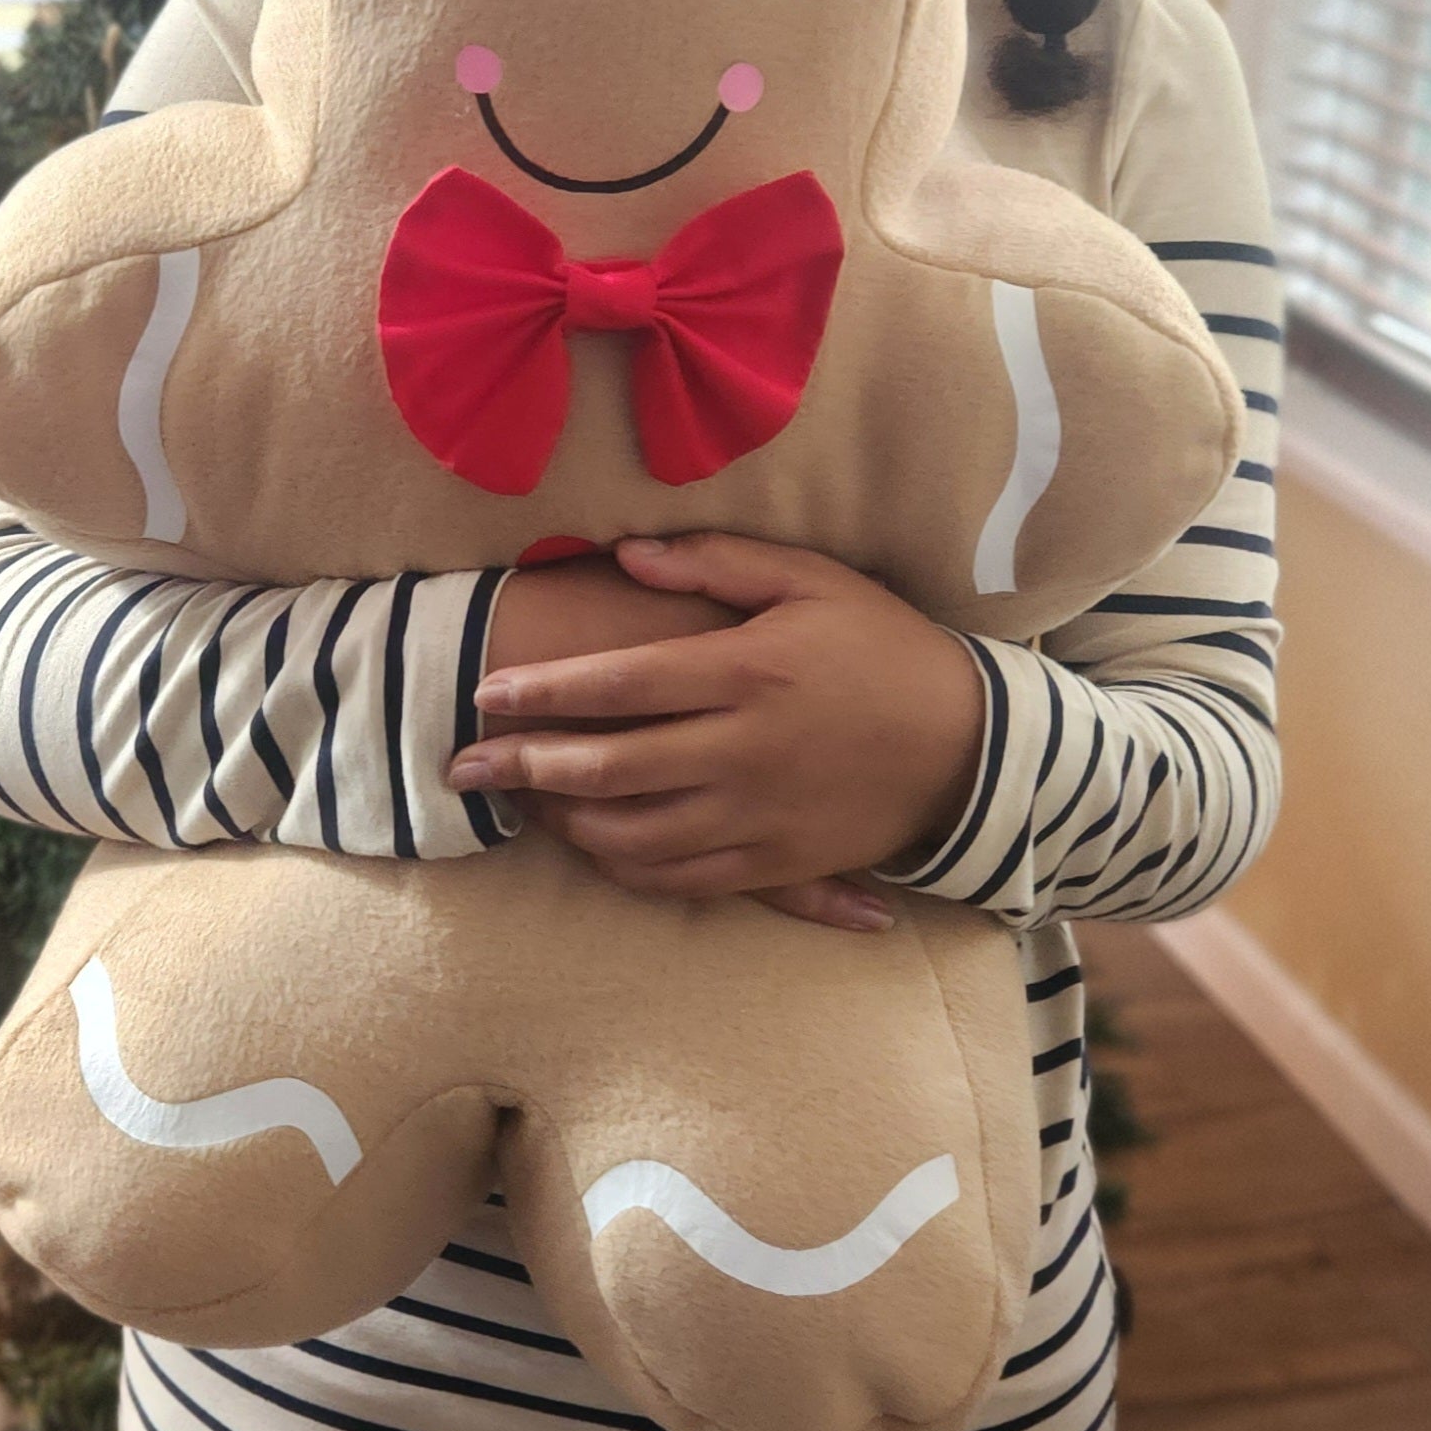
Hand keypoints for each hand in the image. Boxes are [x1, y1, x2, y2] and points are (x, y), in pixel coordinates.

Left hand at [452, 533, 986, 905]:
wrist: (967, 747)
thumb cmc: (881, 648)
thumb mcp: (811, 580)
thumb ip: (714, 562)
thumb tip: (623, 551)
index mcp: (747, 673)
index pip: (619, 685)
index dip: (543, 692)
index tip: (488, 693)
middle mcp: (743, 751)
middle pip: (607, 767)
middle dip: (522, 767)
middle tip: (462, 765)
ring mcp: (757, 815)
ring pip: (631, 834)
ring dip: (561, 822)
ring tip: (519, 804)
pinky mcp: (773, 863)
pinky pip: (678, 879)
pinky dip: (620, 867)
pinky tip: (589, 845)